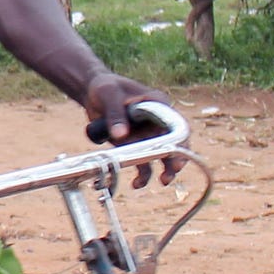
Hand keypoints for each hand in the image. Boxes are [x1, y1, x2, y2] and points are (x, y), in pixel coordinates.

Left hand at [80, 72, 183, 186]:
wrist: (93, 95)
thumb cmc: (105, 88)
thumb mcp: (108, 95)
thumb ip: (115, 114)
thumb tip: (121, 136)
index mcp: (157, 103)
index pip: (175, 122)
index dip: (180, 138)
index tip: (176, 151)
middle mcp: (157, 121)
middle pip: (174, 141)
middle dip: (176, 157)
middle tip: (172, 171)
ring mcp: (147, 135)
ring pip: (162, 155)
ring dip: (165, 170)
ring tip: (163, 181)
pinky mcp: (136, 146)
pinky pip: (143, 163)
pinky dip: (142, 175)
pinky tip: (136, 184)